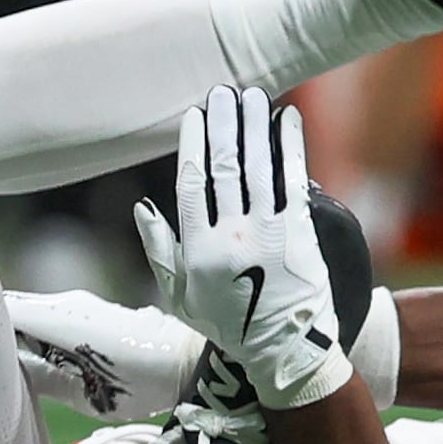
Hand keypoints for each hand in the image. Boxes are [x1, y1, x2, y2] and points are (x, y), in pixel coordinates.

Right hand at [7, 287, 208, 420]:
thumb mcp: (87, 396)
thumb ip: (42, 380)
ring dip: (8, 328)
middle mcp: (62, 302)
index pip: (1, 310)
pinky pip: (44, 315)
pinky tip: (23, 352)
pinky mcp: (86, 309)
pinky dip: (27, 329)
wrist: (188, 362)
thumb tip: (8, 372)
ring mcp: (75, 302)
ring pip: (25, 309)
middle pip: (9, 306)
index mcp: (58, 318)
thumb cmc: (141, 383)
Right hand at [131, 85, 352, 412]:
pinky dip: (290, 147)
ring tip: (253, 95)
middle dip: (223, 124)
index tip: (194, 116)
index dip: (192, 145)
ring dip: (255, 126)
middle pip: (225, 167)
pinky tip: (288, 120)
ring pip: (258, 167)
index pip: (191, 184)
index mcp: (199, 250)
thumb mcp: (181, 297)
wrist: (285, 351)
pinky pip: (294, 180)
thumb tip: (141, 205)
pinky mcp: (301, 233)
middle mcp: (232, 237)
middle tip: (223, 93)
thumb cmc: (229, 325)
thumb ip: (160, 251)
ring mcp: (269, 234)